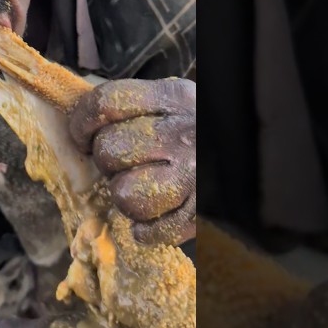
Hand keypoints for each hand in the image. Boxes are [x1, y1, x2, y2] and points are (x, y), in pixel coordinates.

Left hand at [67, 78, 194, 245]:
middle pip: (109, 150)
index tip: (83, 137)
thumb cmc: (199, 131)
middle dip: (107, 162)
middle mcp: (182, 134)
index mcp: (173, 97)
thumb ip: (132, 107)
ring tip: (142, 188)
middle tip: (124, 164)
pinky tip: (157, 213)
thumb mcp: (174, 102)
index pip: (106, 103)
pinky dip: (147, 229)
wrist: (248, 158)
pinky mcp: (199, 214)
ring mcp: (192, 175)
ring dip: (125, 196)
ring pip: (125, 194)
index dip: (82, 123)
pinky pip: (152, 231)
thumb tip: (80, 125)